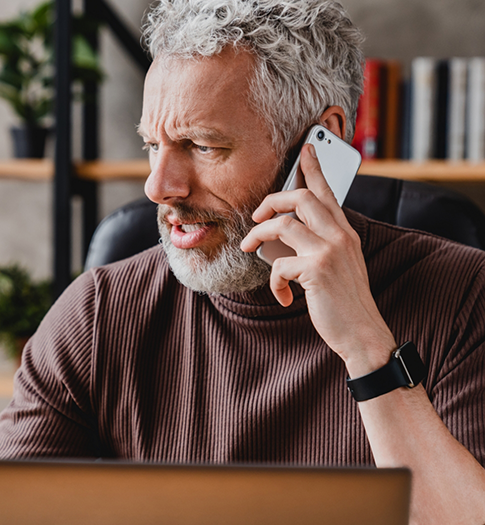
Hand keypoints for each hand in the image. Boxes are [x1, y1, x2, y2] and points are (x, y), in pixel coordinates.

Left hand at [241, 144, 395, 374]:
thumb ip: (321, 244)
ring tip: (250, 248)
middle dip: (270, 201)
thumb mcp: (340, 265)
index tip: (306, 148)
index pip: (327, 191)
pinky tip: (283, 295)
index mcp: (345, 231)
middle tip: (256, 216)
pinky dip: (274, 281)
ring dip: (258, 236)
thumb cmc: (345, 300)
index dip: (314, 168)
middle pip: (300, 198)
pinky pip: (279, 264)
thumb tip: (285, 235)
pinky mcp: (317, 270)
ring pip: (282, 225)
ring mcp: (329, 250)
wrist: (362, 332)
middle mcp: (340, 235)